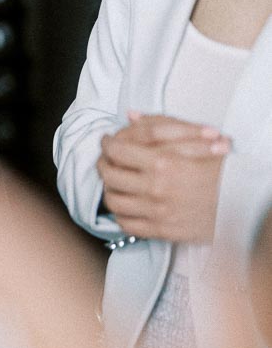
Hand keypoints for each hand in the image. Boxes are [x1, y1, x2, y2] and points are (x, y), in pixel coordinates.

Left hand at [97, 111, 229, 241]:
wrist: (244, 203)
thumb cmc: (223, 170)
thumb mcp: (195, 141)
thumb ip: (159, 126)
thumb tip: (131, 116)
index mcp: (163, 163)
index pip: (118, 151)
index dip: (107, 144)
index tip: (107, 141)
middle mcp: (155, 188)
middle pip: (110, 176)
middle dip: (103, 165)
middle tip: (105, 160)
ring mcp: (156, 212)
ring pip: (114, 202)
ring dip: (108, 190)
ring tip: (113, 183)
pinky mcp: (162, 231)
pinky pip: (128, 225)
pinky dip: (120, 215)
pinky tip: (125, 207)